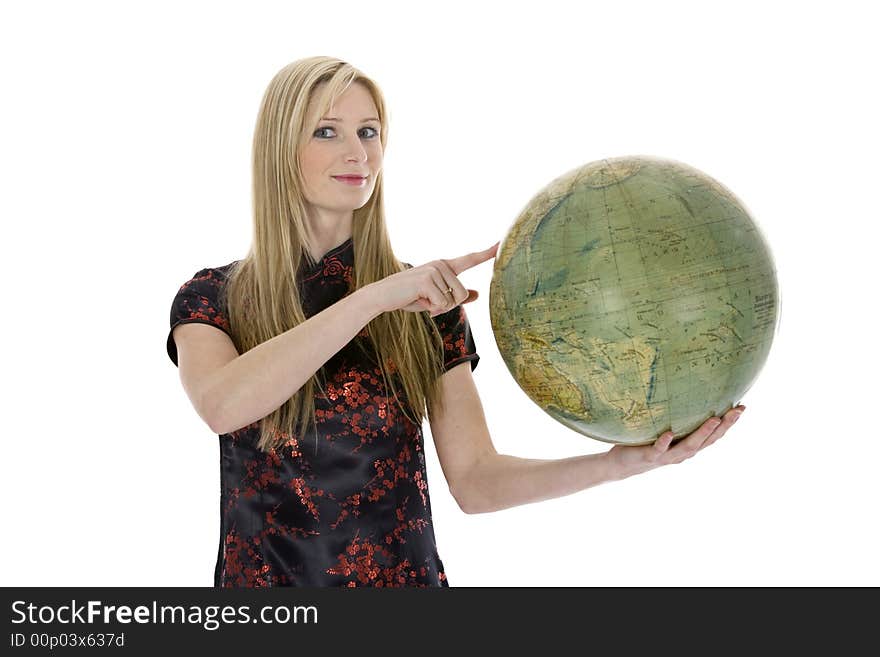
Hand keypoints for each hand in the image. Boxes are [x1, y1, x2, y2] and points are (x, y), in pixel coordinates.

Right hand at [370, 241, 499, 316]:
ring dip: (438, 308)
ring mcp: (434, 270)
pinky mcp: (427, 280)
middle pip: (462, 294)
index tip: (502, 244)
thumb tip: (478, 294)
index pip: (470, 259)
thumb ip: (456, 296)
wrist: (382, 296)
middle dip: (447, 306)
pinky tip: (417, 300)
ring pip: (453, 301)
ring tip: (422, 299)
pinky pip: (441, 304)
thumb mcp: (435, 298)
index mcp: (444, 266)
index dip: (487, 253)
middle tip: (428, 302)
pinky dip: (430, 309)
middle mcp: (441, 264)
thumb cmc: (409, 297)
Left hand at [605, 405, 745, 478]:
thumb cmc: (645, 442)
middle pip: (708, 440)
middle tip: (737, 411)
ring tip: (714, 419)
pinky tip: (669, 433)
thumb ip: (675, 416)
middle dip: (724, 426)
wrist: (622, 464)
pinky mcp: (649, 456)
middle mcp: (682, 453)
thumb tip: (684, 387)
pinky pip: (658, 449)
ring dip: (702, 433)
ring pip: (688, 446)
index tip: (743, 407)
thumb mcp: (664, 428)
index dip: (729, 423)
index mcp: (688, 445)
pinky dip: (664, 443)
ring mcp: (667, 456)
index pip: (714, 434)